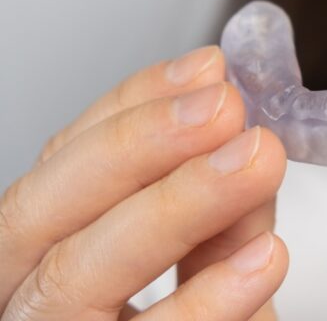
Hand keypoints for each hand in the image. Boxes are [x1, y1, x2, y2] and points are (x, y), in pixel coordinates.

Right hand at [0, 46, 288, 319]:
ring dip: (174, 208)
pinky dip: (204, 307)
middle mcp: (19, 301)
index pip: (62, 166)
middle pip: (45, 214)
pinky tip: (263, 264)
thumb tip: (251, 141)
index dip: (130, 107)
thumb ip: (218, 214)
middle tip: (228, 107)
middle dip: (140, 147)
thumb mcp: (200, 268)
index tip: (211, 69)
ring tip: (257, 161)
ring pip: (77, 279)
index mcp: (39, 253)